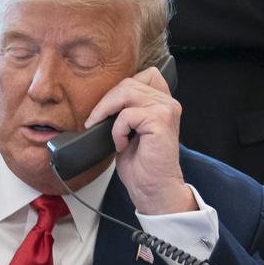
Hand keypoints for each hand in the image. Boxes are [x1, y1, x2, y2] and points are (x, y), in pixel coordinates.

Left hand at [83, 66, 194, 214]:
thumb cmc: (143, 166)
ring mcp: (166, 110)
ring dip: (107, 111)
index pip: (144, 74)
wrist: (153, 189)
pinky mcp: (160, 121)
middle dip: (106, 101)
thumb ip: (126, 110)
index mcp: (163, 103)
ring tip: (104, 129)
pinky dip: (117, 130)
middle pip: (129, 82)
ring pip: (126, 93)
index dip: (121, 87)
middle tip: (95, 121)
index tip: (107, 108)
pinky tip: (121, 144)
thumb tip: (104, 100)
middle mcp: (168, 103)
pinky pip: (127, 115)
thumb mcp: (130, 130)